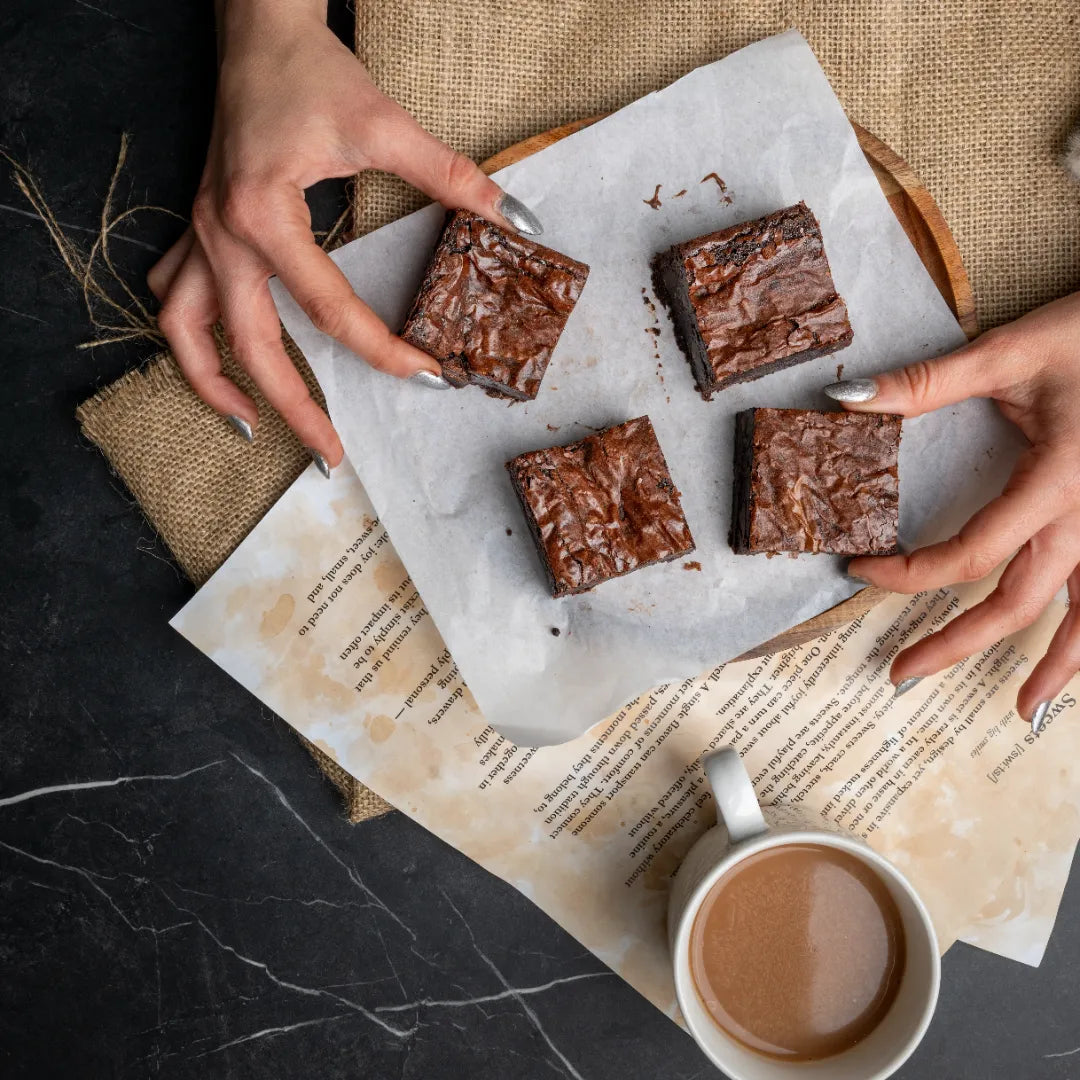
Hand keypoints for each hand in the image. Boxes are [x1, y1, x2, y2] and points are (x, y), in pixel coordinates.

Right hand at [148, 0, 539, 471]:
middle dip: (294, 407)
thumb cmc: (310, 73)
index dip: (382, 350)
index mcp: (264, 214)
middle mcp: (222, 235)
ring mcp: (201, 235)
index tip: (427, 376)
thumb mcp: (383, 124)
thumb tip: (511, 218)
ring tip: (251, 428)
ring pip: (186, 331)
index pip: (330, 308)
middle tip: (331, 455)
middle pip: (251, 345)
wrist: (257, 34)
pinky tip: (217, 362)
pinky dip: (189, 340)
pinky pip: (173, 299)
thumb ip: (449, 176)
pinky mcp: (198, 229)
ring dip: (212, 385)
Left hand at [824, 291, 1079, 726]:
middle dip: (957, 642)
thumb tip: (847, 401)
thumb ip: (927, 383)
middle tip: (902, 673)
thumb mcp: (1009, 352)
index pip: (971, 554)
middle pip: (1019, 603)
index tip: (860, 571)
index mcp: (1055, 480)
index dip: (908, 574)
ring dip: (1054, 667)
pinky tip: (1076, 668)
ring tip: (1021, 710)